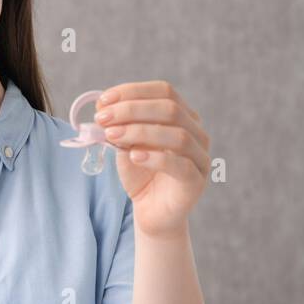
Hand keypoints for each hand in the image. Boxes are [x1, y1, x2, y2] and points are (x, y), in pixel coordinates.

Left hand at [94, 80, 210, 238]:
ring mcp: (200, 157)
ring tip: (112, 136)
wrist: (151, 212)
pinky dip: (155, 158)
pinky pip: (181, 166)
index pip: (164, 91)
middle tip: (102, 118)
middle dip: (131, 110)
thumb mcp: (125, 145)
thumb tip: (103, 107)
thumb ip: (119, 126)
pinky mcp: (196, 182)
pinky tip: (134, 156)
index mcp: (183, 116)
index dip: (133, 92)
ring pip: (177, 135)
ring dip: (139, 132)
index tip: (103, 100)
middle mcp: (197, 132)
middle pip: (170, 109)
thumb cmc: (140, 174)